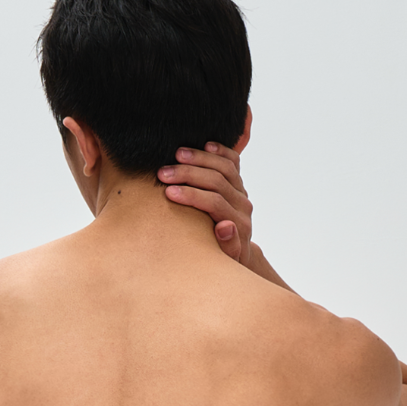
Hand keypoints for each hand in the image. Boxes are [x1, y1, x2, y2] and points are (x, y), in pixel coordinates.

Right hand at [157, 142, 253, 260]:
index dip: (191, 195)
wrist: (237, 254)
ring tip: (176, 154)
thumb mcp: (224, 261)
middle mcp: (243, 205)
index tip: (168, 192)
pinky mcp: (239, 183)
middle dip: (188, 175)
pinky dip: (220, 150)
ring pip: (225, 167)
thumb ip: (228, 245)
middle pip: (218, 181)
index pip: (215, 203)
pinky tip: (205, 144)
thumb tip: (225, 225)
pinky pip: (233, 161)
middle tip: (162, 172)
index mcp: (240, 224)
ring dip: (200, 158)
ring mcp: (242, 192)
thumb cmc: (222, 260)